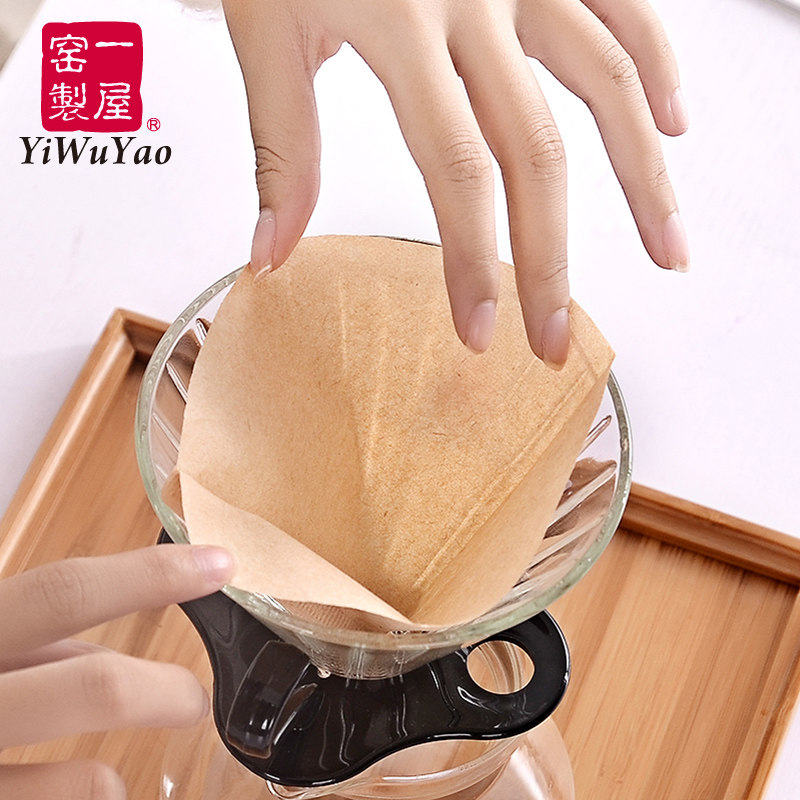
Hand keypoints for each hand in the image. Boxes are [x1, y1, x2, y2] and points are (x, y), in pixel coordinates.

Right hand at [0, 545, 233, 799]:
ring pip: (85, 780)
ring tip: (132, 761)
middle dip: (166, 690)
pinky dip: (85, 797)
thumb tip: (111, 640)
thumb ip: (32, 639)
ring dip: (122, 770)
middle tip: (195, 696)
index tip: (221, 563)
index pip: (64, 591)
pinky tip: (91, 789)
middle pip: (92, 688)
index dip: (151, 576)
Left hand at [223, 0, 689, 364]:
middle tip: (557, 340)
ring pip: (608, 82)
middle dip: (549, 259)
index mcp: (400, 24)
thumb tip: (272, 255)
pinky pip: (627, 5)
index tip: (482, 333)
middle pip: (535, 152)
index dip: (472, 261)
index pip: (453, 171)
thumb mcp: (264, 28)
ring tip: (669, 253)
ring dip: (643, 177)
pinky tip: (676, 125)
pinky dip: (658, 62)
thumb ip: (281, 148)